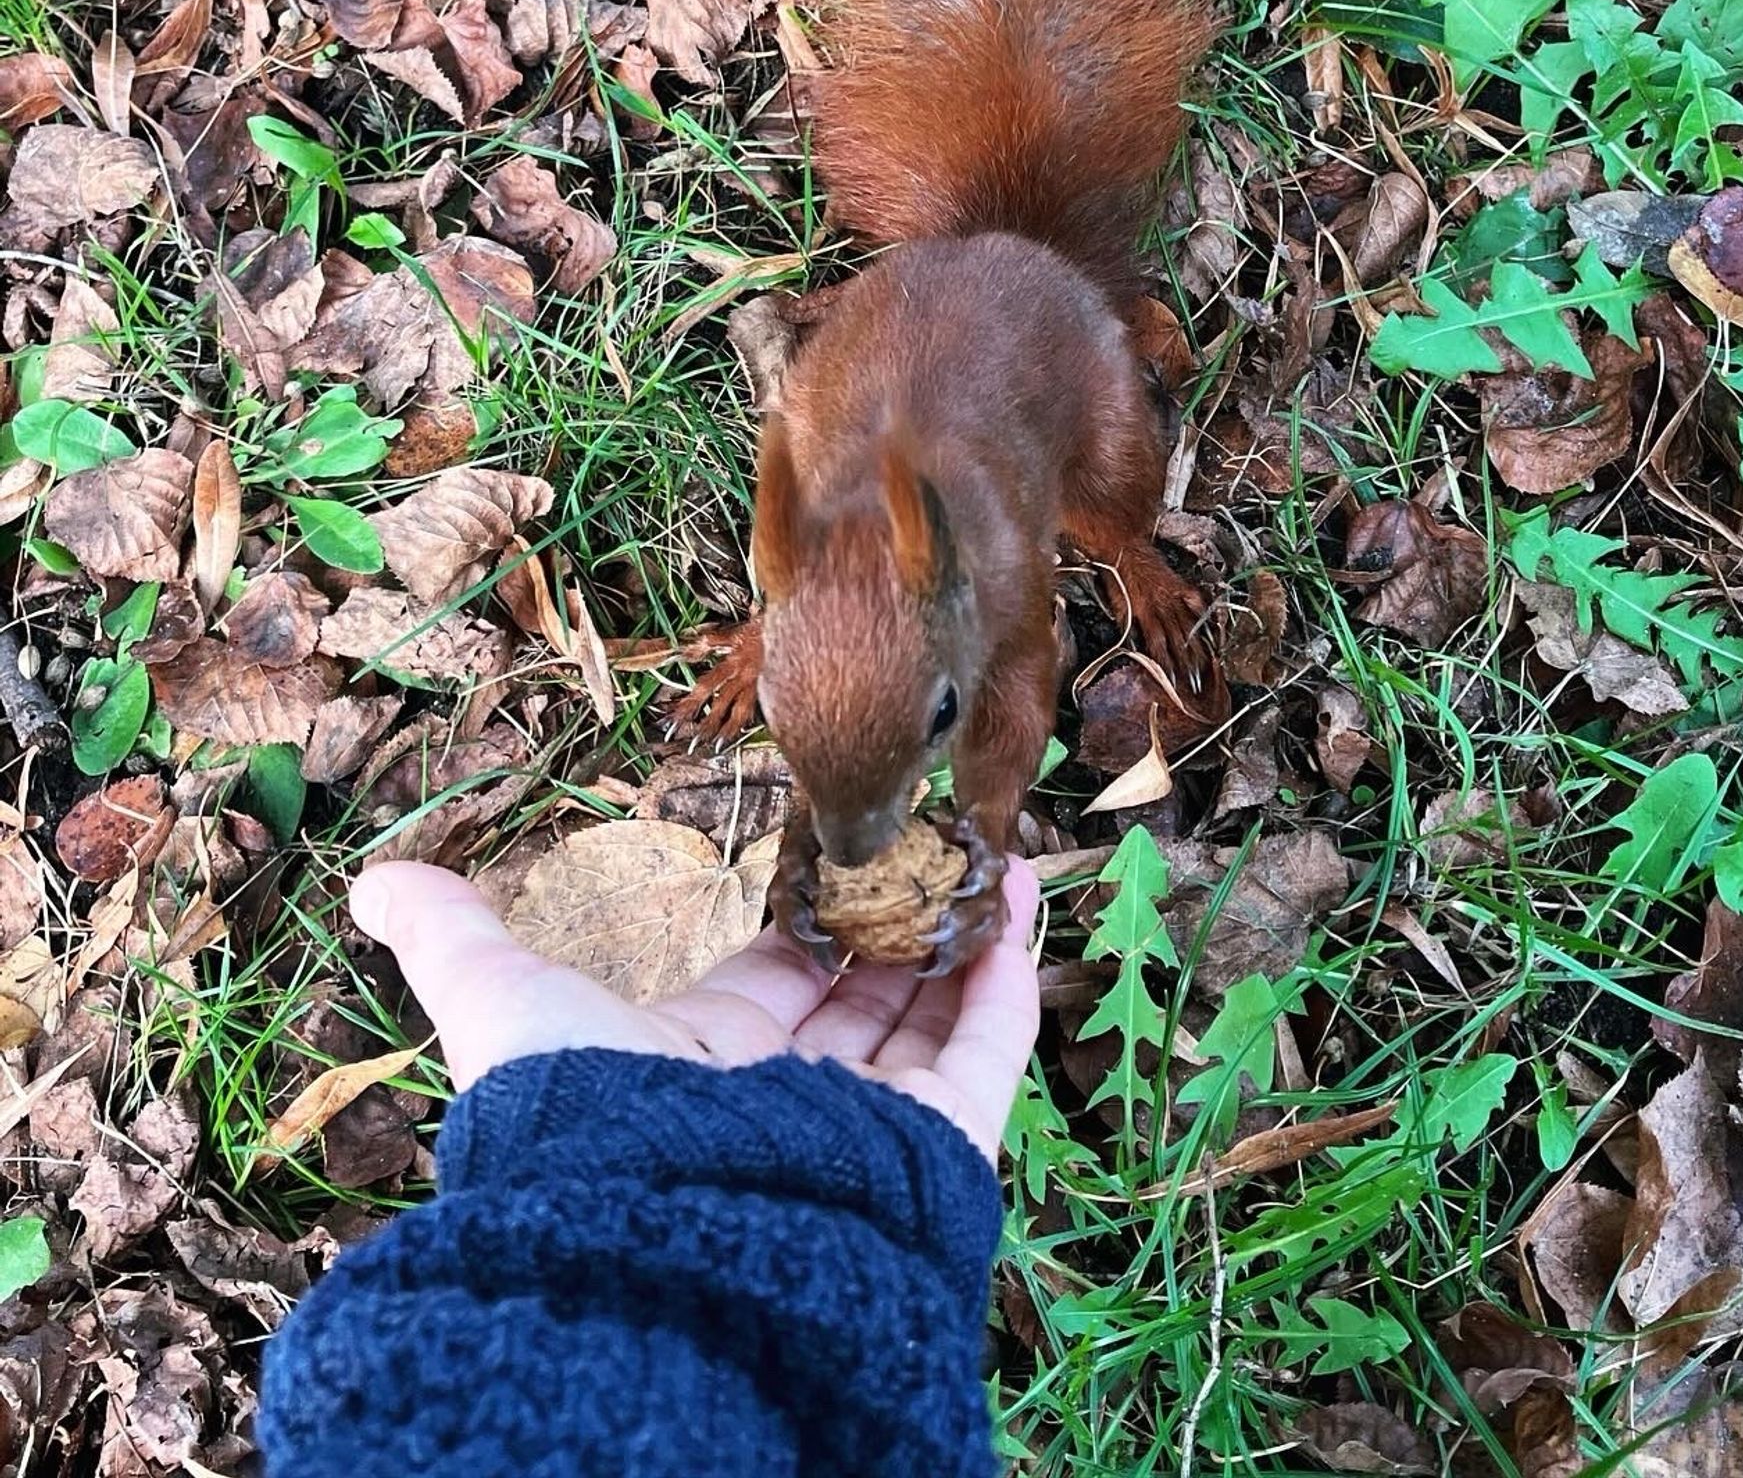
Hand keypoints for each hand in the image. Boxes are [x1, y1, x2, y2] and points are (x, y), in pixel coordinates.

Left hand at [348, 854, 1043, 1162]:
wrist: (653, 1243)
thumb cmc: (580, 1120)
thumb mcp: (504, 1005)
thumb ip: (455, 940)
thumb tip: (374, 879)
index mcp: (702, 1072)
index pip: (775, 984)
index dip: (812, 921)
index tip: (848, 855)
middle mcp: (790, 1104)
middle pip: (861, 1001)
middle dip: (899, 924)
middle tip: (936, 849)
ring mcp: (869, 1128)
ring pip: (932, 1019)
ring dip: (965, 936)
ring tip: (995, 856)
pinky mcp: (935, 1146)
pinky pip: (987, 1053)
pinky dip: (1009, 978)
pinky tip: (1019, 901)